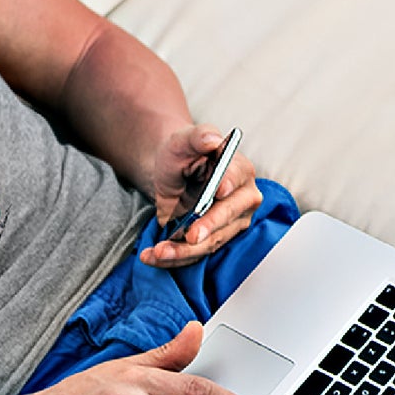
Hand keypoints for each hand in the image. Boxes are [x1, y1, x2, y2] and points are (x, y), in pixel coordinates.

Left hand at [145, 123, 262, 267]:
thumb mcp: (183, 139)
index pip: (236, 180)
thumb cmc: (180, 153)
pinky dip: (174, 257)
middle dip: (208, 227)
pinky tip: (152, 257)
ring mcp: (229, 224)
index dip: (228, 184)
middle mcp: (241, 200)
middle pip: (229, 217)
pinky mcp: (212, 240)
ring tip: (159, 251)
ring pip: (211, 242)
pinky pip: (195, 254)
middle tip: (191, 235)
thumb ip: (199, 136)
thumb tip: (213, 140)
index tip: (219, 191)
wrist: (168, 173)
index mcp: (240, 170)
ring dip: (184, 250)